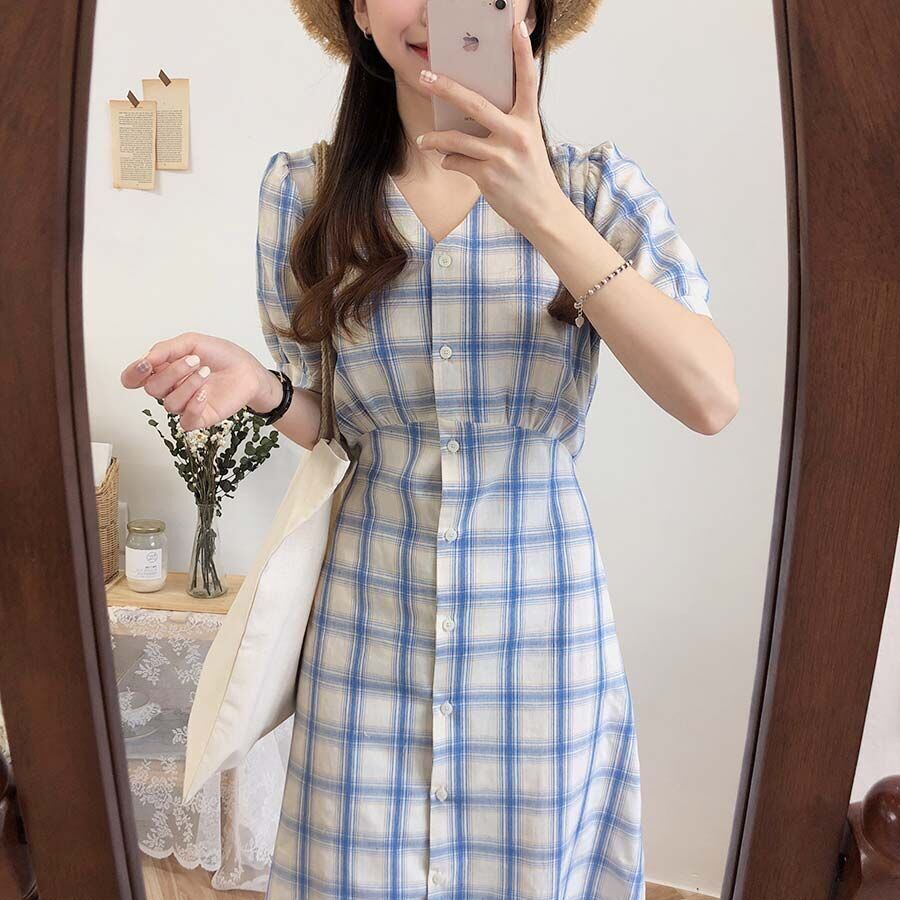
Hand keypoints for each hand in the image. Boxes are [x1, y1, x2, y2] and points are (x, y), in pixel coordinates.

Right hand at [120, 332, 270, 430]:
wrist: (247, 368)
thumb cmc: (221, 355)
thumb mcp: (192, 342)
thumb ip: (167, 349)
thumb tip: (147, 358)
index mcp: (163, 370)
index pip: (133, 379)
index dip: (133, 374)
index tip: (146, 364)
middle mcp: (170, 388)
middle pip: (152, 389)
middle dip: (172, 372)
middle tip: (194, 360)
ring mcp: (184, 404)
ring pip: (169, 404)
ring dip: (188, 385)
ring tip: (206, 372)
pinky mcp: (200, 417)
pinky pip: (185, 420)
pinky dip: (194, 405)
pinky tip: (206, 392)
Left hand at [414, 17, 564, 235]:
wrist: (542, 211)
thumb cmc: (531, 174)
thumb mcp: (528, 142)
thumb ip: (508, 123)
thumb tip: (470, 110)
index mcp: (529, 121)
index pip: (527, 81)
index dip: (522, 53)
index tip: (515, 28)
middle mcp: (516, 135)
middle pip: (476, 104)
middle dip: (446, 88)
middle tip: (425, 76)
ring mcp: (501, 157)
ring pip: (457, 139)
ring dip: (435, 139)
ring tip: (423, 139)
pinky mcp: (488, 177)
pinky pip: (457, 162)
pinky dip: (449, 162)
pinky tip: (449, 162)